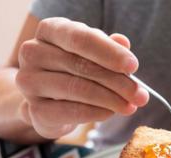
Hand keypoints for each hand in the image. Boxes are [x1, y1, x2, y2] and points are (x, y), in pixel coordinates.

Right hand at [15, 17, 147, 138]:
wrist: (50, 100)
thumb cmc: (76, 70)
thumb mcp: (94, 54)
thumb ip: (109, 48)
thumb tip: (123, 43)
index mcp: (50, 30)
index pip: (80, 38)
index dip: (110, 53)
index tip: (133, 66)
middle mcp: (33, 52)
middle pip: (82, 66)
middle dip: (118, 82)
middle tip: (140, 95)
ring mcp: (30, 82)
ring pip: (77, 89)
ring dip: (111, 100)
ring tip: (130, 106)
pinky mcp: (35, 109)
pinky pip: (71, 111)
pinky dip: (96, 113)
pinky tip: (110, 113)